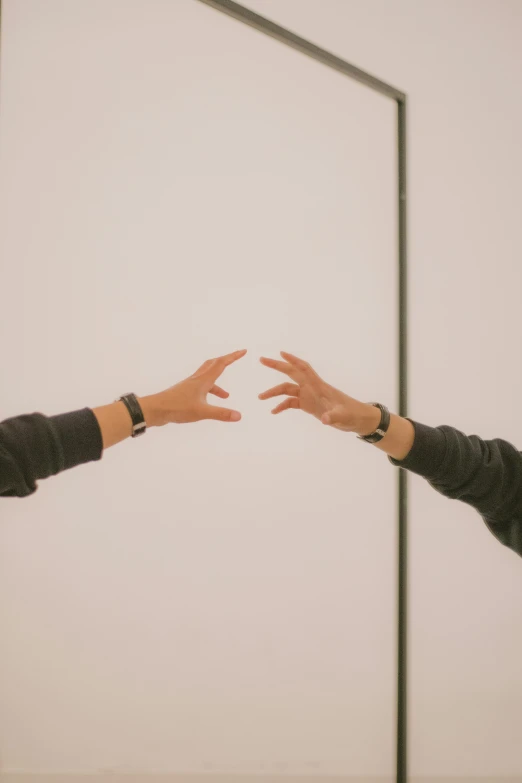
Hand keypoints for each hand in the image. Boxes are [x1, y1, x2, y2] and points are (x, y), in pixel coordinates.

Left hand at [141, 349, 246, 425]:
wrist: (155, 409)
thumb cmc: (177, 408)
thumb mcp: (202, 412)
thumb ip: (221, 413)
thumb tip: (239, 416)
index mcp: (203, 380)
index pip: (221, 364)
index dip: (233, 357)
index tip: (243, 351)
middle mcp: (197, 379)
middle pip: (213, 364)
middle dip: (225, 361)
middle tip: (236, 358)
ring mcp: (190, 386)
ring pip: (207, 378)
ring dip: (218, 383)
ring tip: (226, 395)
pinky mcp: (185, 393)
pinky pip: (201, 388)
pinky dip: (208, 393)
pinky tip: (209, 404)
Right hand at [259, 351, 378, 432]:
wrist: (357, 419)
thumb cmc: (352, 415)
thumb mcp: (344, 417)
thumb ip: (334, 417)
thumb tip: (325, 420)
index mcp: (319, 386)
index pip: (304, 369)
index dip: (293, 360)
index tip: (280, 353)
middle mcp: (312, 388)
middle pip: (291, 373)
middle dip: (277, 366)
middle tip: (262, 360)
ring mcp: (309, 396)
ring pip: (288, 389)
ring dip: (274, 392)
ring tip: (260, 397)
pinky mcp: (309, 405)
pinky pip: (291, 402)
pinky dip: (281, 406)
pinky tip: (273, 412)